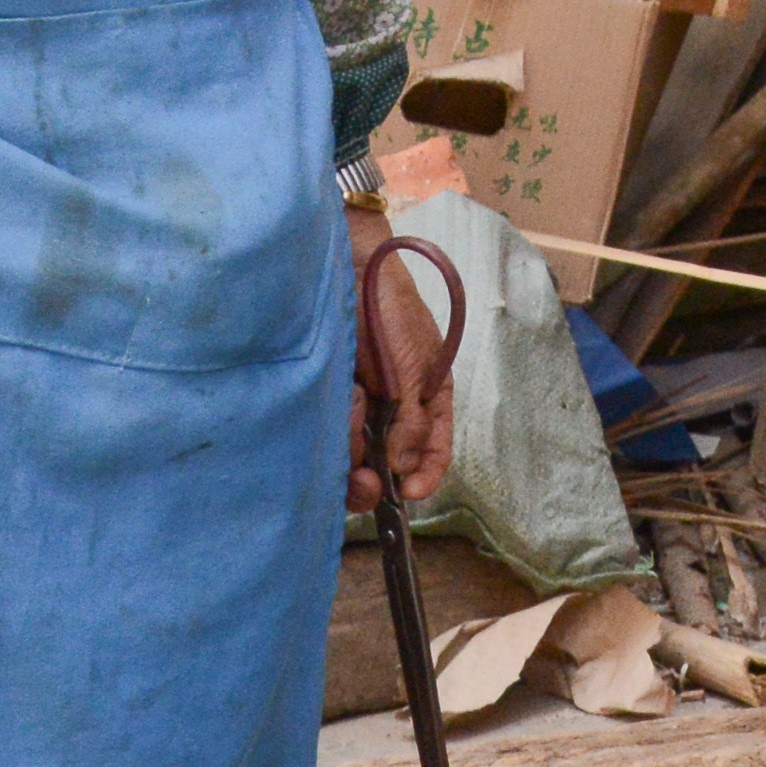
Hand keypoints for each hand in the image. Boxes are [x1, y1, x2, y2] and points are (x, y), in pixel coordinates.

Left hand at [348, 202, 458, 513]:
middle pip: (390, 466)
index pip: (435, 453)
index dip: (425, 478)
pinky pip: (331, 433)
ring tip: (349, 411)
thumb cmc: (392, 311)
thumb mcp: (414, 366)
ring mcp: (361, 407)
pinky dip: (334, 426)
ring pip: (356, 455)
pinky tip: (339, 401)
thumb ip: (411, 420)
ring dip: (352, 448)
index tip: (408, 494)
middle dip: (377, 479)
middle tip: (364, 481)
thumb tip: (401, 469)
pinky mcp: (330, 401)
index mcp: (430, 401)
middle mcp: (396, 411)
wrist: (348, 271)